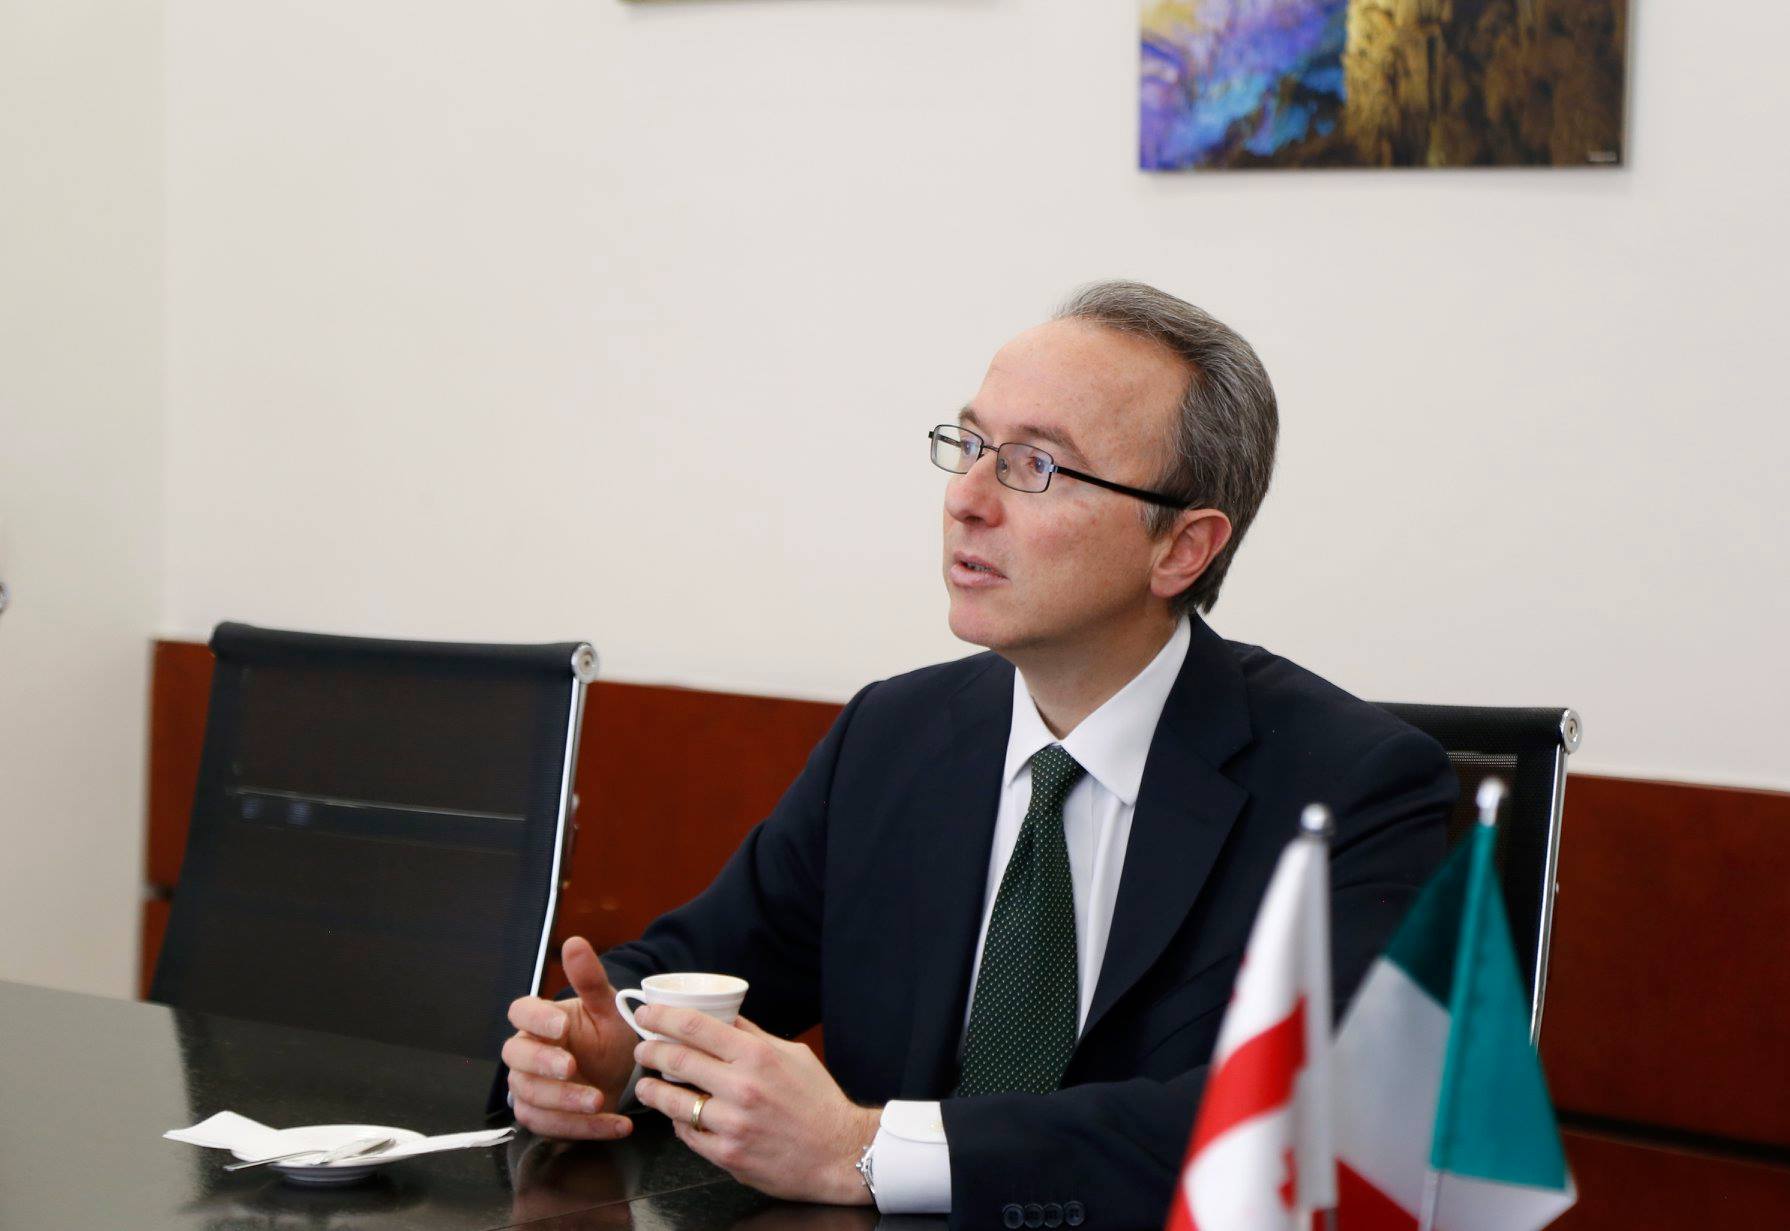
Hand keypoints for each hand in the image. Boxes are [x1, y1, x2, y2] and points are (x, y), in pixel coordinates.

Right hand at [502, 936, 638, 1139]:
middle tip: (573, 1068)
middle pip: (517, 1059)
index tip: (561, 1025)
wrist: (623, 1072)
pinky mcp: (543, 1118)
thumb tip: (574, 942)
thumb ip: (590, 978)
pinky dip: (586, 1129)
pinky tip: (618, 1124)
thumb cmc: (608, 1034)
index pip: (520, 1011)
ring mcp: (531, 1088)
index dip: (536, 1018)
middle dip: (543, 1065)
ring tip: (600, 1100)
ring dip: (565, 1103)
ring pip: (531, 1099)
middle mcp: (529, 1054)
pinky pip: (553, 1128)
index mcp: (540, 1020)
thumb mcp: (607, 1006)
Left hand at [633, 1007, 879, 1205]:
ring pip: (674, 1102)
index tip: (646, 1016)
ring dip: (653, 1091)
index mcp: (757, 1056)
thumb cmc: (818, 1101)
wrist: (840, 1153)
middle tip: (641, 1050)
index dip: (662, 1018)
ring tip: (647, 1085)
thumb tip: (723, 1016)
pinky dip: (679, 1123)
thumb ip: (754, 1035)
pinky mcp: (727, 1155)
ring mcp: (732, 1124)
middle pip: (677, 1060)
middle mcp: (742, 1087)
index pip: (696, 1027)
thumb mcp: (792, 1055)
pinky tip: (679, 1117)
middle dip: (650, 1052)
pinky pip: (688, 1135)